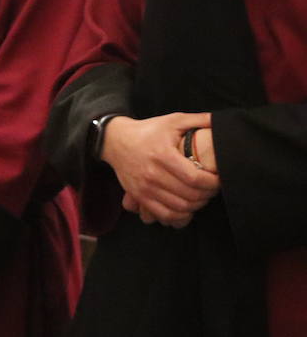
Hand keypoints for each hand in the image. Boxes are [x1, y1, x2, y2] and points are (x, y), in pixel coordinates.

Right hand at [102, 112, 218, 227]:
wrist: (115, 141)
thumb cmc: (147, 130)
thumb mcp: (172, 120)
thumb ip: (199, 119)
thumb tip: (220, 120)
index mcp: (163, 155)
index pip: (195, 178)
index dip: (212, 183)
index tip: (218, 179)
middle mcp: (153, 174)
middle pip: (189, 195)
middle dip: (208, 194)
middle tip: (212, 188)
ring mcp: (145, 187)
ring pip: (180, 207)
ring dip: (196, 205)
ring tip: (201, 196)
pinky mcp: (139, 196)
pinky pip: (164, 215)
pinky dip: (180, 216)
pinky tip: (186, 208)